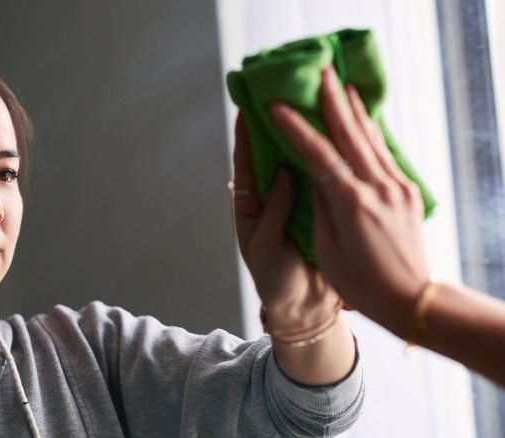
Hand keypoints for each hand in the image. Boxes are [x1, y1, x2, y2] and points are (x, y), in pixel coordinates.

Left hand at [232, 113, 339, 330]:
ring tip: (314, 105)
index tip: (247, 105)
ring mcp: (299, 201)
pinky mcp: (321, 209)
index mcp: (252, 206)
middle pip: (273, 154)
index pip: (246, 163)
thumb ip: (275, 209)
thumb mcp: (267, 245)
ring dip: (306, 136)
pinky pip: (323, 178)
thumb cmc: (276, 279)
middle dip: (277, 126)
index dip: (245, 135)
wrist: (306, 308)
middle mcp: (275, 197)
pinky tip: (340, 138)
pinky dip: (329, 159)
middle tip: (285, 92)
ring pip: (301, 162)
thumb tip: (282, 170)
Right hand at [269, 66, 430, 334]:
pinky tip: (365, 119)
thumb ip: (319, 205)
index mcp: (350, 202)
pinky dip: (371, 131)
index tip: (276, 106)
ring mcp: (396, 187)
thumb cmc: (360, 283)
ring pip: (370, 137)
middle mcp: (376, 187)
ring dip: (353, 109)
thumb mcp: (326, 247)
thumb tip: (312, 174)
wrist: (410, 299)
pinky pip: (384, 152)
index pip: (317, 153)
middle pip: (349, 133)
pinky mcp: (407, 192)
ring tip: (341, 85)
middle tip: (317, 73)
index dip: (295, 127)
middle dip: (330, 101)